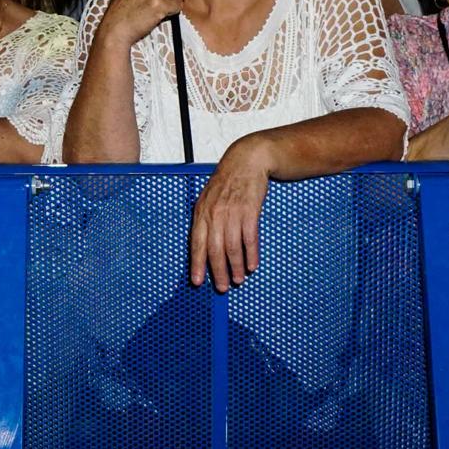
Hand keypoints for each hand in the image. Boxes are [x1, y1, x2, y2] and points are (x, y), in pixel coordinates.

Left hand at [189, 135, 271, 291]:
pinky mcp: (250, 211)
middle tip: (223, 287)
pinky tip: (252, 265)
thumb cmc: (227, 181)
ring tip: (239, 279)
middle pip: (215, 249)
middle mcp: (215, 214)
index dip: (198, 264)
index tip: (198, 281)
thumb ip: (205, 219)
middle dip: (219, 271)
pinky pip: (249, 238)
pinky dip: (251, 254)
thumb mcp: (208, 198)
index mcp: (202, 212)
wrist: (247, 161)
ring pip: (232, 247)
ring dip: (236, 266)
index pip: (197, 243)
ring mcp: (233, 212)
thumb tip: (203, 245)